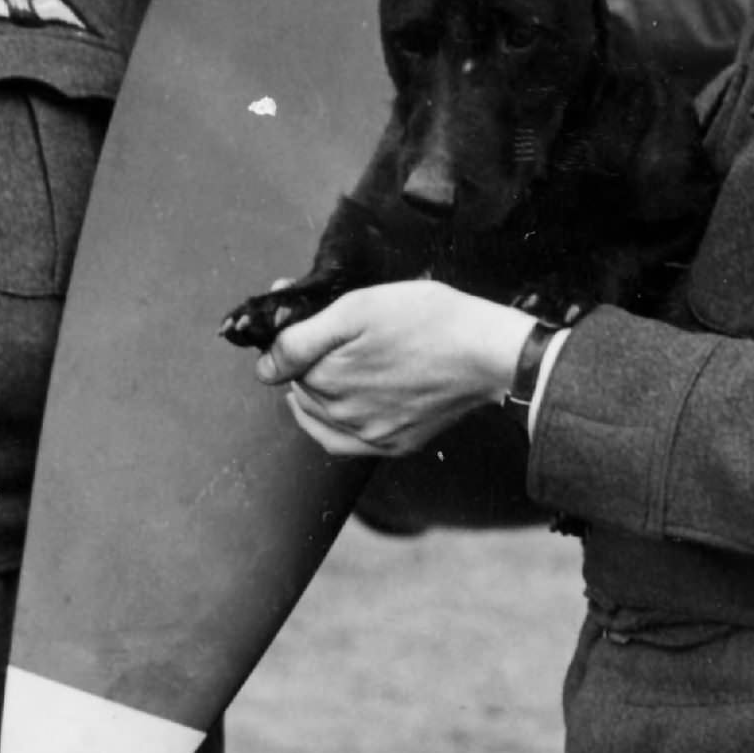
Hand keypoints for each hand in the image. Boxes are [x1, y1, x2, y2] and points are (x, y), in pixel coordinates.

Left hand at [253, 281, 531, 457]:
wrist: (487, 353)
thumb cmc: (429, 320)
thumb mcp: (359, 307)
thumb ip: (303, 337)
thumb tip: (265, 366)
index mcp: (328, 376)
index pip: (282, 361)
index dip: (289, 334)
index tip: (303, 316)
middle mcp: (342, 413)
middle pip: (301, 387)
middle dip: (305, 359)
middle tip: (331, 329)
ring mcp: (368, 434)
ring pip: (319, 414)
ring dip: (318, 390)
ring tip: (340, 361)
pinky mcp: (393, 445)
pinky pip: (343, 443)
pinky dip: (330, 425)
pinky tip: (337, 407)